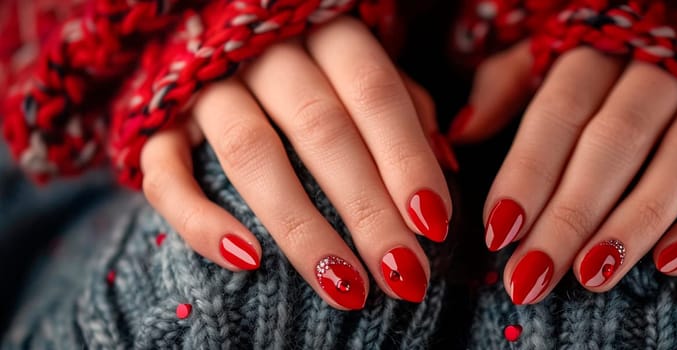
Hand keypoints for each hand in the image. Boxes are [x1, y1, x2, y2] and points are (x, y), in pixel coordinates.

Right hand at [139, 17, 455, 309]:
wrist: (215, 52)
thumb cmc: (316, 74)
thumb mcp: (365, 74)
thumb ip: (404, 109)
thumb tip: (447, 165)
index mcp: (325, 34)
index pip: (374, 92)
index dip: (406, 158)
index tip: (436, 225)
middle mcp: (265, 53)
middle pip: (321, 129)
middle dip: (368, 209)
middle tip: (404, 275)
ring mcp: (204, 86)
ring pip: (251, 154)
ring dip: (302, 227)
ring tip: (346, 288)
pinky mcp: (155, 125)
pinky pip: (167, 174)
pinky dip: (202, 220)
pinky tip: (247, 261)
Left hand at [450, 42, 676, 303]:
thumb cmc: (605, 71)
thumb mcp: (546, 60)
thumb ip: (507, 88)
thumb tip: (459, 134)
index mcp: (601, 50)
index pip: (560, 110)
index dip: (528, 171)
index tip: (498, 231)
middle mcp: (662, 69)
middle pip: (616, 140)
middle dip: (570, 214)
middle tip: (531, 274)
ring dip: (636, 220)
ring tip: (592, 275)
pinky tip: (672, 263)